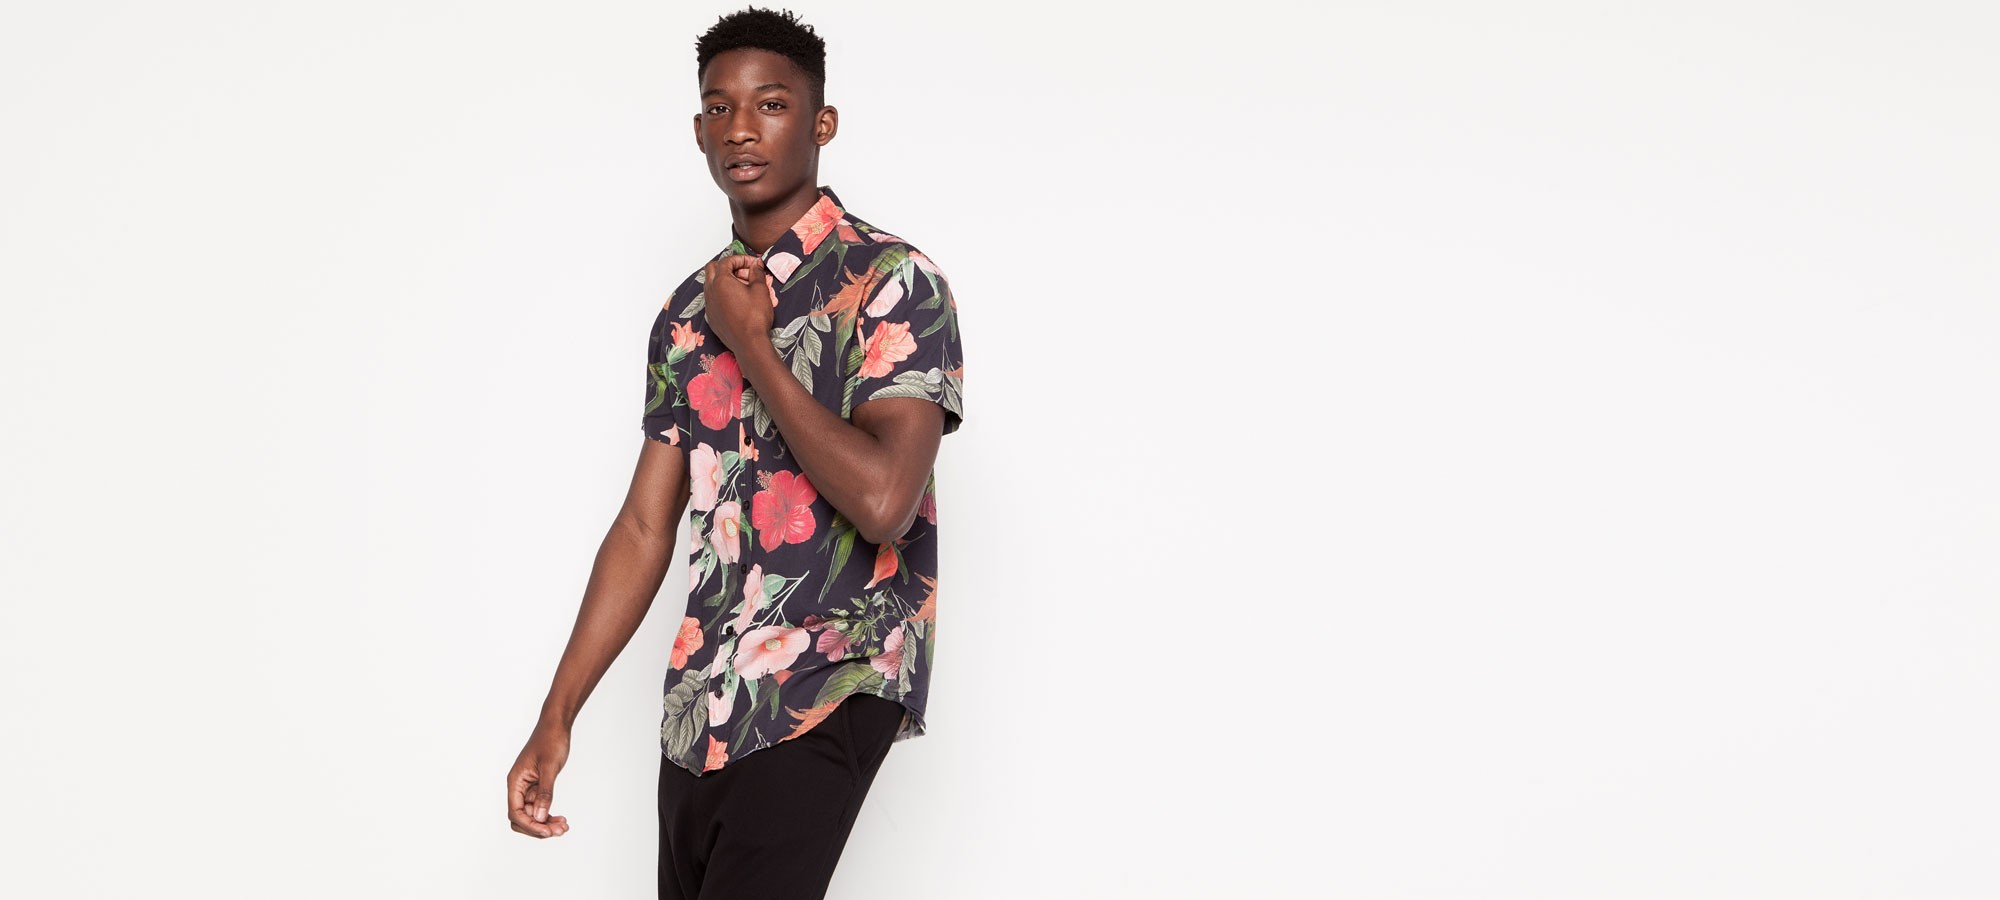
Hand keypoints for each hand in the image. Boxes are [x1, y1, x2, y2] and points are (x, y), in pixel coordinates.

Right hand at [507, 723, 571, 837]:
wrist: (556, 725)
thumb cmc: (551, 740)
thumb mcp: (549, 767)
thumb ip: (545, 793)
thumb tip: (540, 817)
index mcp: (515, 781)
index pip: (515, 812)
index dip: (530, 825)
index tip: (547, 831)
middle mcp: (518, 786)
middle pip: (521, 818)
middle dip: (538, 827)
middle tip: (559, 831)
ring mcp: (528, 788)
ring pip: (532, 815)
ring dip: (546, 823)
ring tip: (563, 827)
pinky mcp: (537, 786)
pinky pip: (540, 807)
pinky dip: (549, 815)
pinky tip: (561, 820)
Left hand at [703, 254, 776, 355]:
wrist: (749, 343)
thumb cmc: (755, 318)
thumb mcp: (761, 290)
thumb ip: (757, 273)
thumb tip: (756, 265)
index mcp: (721, 281)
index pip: (727, 261)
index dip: (741, 259)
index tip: (753, 264)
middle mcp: (710, 291)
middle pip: (712, 268)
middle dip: (728, 266)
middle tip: (745, 273)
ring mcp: (709, 305)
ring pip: (711, 284)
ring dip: (725, 281)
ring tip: (743, 288)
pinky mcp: (711, 317)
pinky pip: (713, 299)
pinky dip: (722, 294)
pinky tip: (737, 302)